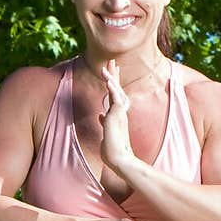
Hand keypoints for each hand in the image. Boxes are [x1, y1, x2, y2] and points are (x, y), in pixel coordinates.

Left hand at [98, 60, 133, 176]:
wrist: (119, 159)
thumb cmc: (113, 150)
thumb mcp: (106, 132)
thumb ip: (104, 121)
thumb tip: (100, 115)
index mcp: (117, 115)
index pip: (115, 96)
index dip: (113, 84)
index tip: (111, 75)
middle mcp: (120, 112)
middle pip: (117, 89)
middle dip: (114, 75)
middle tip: (113, 61)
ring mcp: (120, 112)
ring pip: (116, 90)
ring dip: (111, 77)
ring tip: (105, 65)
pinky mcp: (118, 114)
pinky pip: (115, 97)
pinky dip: (111, 87)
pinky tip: (107, 79)